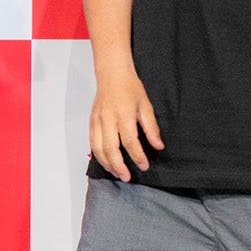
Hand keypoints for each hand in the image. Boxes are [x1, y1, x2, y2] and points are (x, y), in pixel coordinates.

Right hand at [87, 67, 163, 182]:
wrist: (112, 74)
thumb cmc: (129, 87)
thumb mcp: (146, 105)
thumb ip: (151, 127)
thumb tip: (158, 145)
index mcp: (123, 114)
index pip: (130, 141)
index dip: (137, 156)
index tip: (144, 165)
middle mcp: (108, 118)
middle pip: (111, 149)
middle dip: (119, 166)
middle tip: (127, 177)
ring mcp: (97, 121)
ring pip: (99, 149)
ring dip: (107, 164)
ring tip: (117, 173)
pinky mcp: (91, 122)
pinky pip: (92, 143)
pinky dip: (99, 155)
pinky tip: (106, 162)